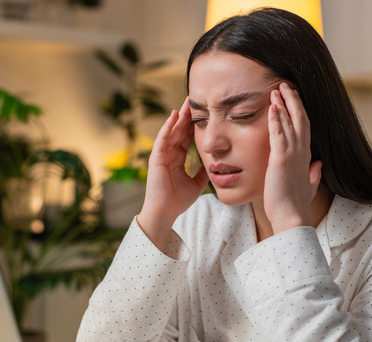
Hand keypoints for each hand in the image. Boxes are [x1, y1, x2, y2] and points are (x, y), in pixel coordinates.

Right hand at [138, 97, 208, 249]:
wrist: (165, 213)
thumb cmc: (178, 201)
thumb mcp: (197, 183)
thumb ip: (203, 171)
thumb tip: (215, 163)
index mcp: (177, 159)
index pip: (186, 137)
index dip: (194, 125)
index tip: (204, 112)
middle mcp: (168, 154)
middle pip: (179, 130)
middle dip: (187, 115)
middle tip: (195, 98)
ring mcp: (161, 155)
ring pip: (171, 131)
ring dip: (178, 116)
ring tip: (186, 102)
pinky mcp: (156, 158)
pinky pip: (162, 139)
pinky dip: (168, 127)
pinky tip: (174, 116)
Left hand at [263, 82, 322, 233]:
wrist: (292, 217)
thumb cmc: (296, 204)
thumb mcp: (309, 186)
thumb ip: (314, 175)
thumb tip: (318, 166)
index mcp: (307, 157)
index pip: (304, 128)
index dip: (299, 111)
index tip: (292, 98)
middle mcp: (302, 152)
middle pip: (300, 119)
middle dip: (292, 100)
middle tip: (284, 85)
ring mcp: (293, 154)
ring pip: (290, 122)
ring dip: (283, 104)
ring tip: (276, 89)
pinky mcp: (281, 159)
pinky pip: (279, 134)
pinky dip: (276, 119)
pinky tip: (272, 107)